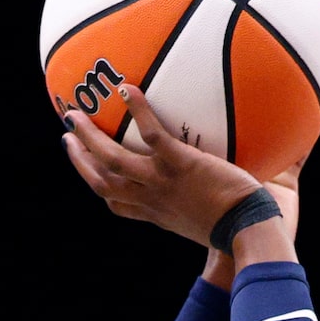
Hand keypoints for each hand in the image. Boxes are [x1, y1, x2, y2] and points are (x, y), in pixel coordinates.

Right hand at [63, 84, 301, 251]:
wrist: (251, 232)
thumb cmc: (242, 231)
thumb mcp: (211, 224)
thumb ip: (204, 207)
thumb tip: (217, 190)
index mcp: (159, 215)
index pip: (119, 206)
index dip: (101, 188)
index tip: (92, 173)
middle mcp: (153, 200)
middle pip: (102, 183)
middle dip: (80, 161)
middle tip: (68, 137)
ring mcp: (163, 182)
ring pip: (111, 160)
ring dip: (89, 137)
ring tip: (75, 114)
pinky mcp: (181, 165)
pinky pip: (151, 134)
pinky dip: (137, 110)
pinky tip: (128, 87)